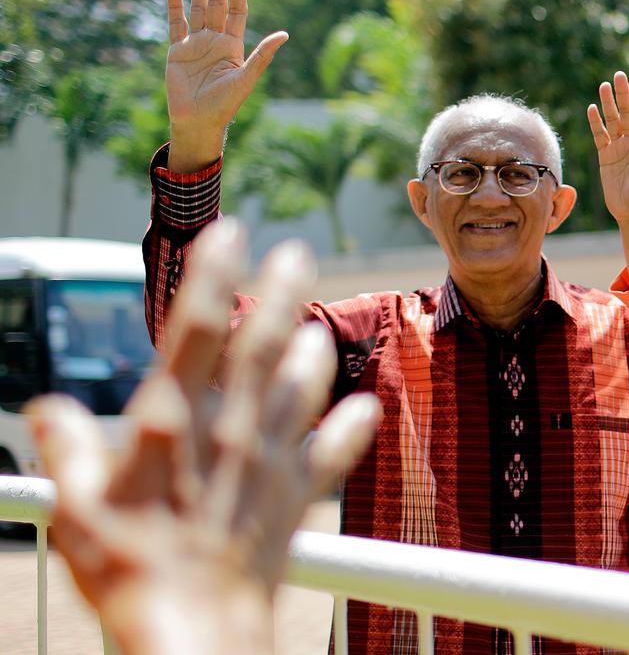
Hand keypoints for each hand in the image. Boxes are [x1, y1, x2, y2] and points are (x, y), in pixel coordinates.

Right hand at [24, 220, 379, 654]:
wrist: (194, 630)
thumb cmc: (130, 570)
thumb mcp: (73, 508)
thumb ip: (64, 451)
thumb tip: (47, 412)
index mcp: (171, 423)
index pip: (195, 330)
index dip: (214, 275)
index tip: (231, 231)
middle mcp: (228, 432)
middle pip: (261, 346)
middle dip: (281, 292)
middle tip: (298, 251)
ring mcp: (268, 463)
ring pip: (300, 390)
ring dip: (313, 354)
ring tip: (319, 325)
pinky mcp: (294, 500)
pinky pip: (331, 456)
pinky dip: (350, 430)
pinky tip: (365, 408)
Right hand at [165, 0, 287, 171]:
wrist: (199, 121)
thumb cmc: (225, 104)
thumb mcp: (246, 77)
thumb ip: (262, 55)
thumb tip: (284, 34)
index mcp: (233, 46)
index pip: (237, 12)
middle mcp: (215, 41)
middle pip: (217, 6)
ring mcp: (195, 44)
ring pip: (197, 10)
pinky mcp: (177, 51)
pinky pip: (176, 25)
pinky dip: (174, 8)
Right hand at [587, 71, 628, 224]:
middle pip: (626, 114)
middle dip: (623, 95)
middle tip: (619, 75)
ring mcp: (617, 148)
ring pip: (612, 121)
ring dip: (608, 104)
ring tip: (604, 86)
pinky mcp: (605, 156)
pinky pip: (599, 135)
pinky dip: (595, 123)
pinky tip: (591, 109)